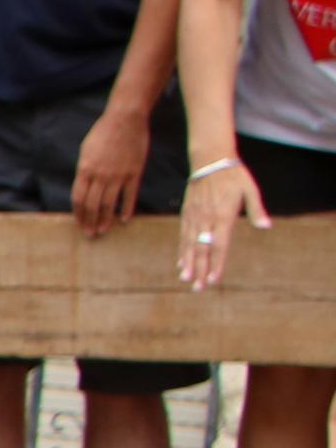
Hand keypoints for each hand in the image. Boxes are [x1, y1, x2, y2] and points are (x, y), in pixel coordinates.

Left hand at [71, 103, 152, 234]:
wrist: (125, 120)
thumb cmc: (103, 133)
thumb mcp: (86, 151)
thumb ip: (85, 171)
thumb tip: (84, 188)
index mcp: (85, 169)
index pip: (78, 198)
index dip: (78, 213)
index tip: (79, 223)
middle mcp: (100, 175)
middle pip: (92, 204)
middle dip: (90, 221)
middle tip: (90, 234)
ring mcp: (117, 175)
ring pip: (109, 203)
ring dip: (105, 219)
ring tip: (103, 230)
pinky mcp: (134, 173)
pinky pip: (129, 195)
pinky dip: (126, 209)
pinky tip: (124, 219)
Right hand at [180, 157, 267, 289]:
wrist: (209, 160)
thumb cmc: (234, 175)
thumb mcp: (250, 189)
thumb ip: (256, 209)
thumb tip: (265, 226)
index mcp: (223, 215)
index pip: (219, 245)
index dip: (217, 263)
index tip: (214, 279)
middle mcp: (206, 219)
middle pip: (202, 249)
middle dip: (200, 269)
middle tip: (198, 288)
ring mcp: (194, 217)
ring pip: (190, 244)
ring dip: (188, 263)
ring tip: (186, 279)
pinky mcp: (187, 214)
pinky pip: (183, 236)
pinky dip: (182, 250)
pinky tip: (181, 262)